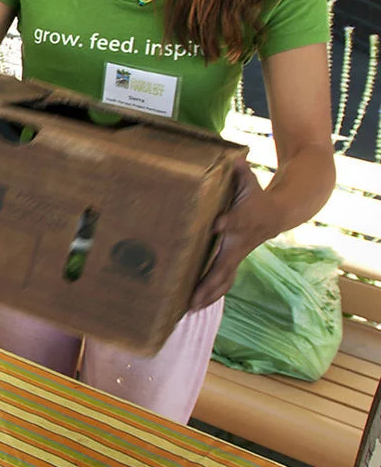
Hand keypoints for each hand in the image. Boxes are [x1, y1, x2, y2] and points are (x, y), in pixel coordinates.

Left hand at [190, 159, 269, 309]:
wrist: (278, 214)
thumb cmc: (256, 196)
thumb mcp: (249, 181)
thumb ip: (239, 172)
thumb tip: (234, 157)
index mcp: (242, 220)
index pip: (234, 222)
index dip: (227, 223)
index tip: (217, 225)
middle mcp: (238, 243)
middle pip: (224, 266)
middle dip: (209, 282)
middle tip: (193, 297)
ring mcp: (236, 256)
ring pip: (223, 280)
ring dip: (207, 295)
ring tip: (188, 309)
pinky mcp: (232, 261)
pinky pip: (221, 281)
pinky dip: (209, 294)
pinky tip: (191, 305)